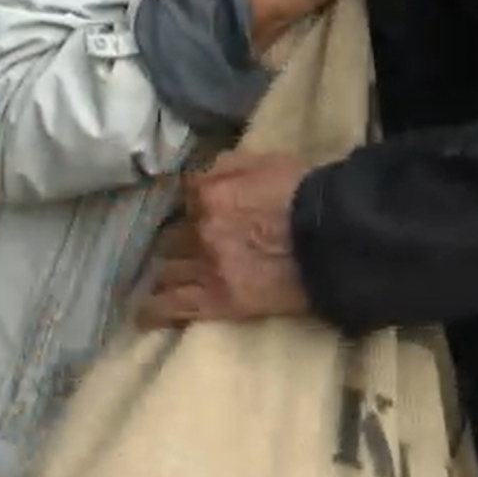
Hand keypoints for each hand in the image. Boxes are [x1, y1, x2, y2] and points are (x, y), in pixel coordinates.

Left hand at [137, 152, 311, 326]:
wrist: (333, 238)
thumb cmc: (307, 194)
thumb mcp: (268, 161)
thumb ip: (230, 165)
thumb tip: (205, 172)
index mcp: (210, 190)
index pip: (185, 195)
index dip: (192, 205)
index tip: (196, 211)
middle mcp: (199, 227)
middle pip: (173, 234)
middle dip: (179, 238)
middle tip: (187, 246)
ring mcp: (205, 266)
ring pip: (166, 270)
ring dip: (168, 271)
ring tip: (168, 278)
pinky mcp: (215, 300)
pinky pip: (171, 307)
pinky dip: (154, 311)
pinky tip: (144, 315)